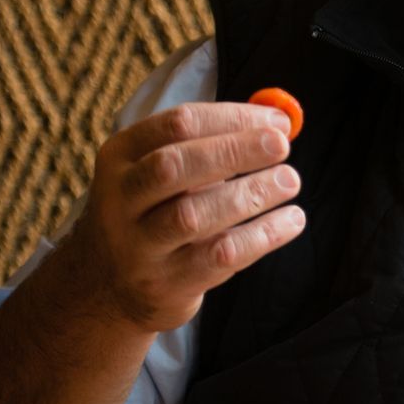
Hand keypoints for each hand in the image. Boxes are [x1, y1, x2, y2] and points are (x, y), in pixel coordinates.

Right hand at [57, 102, 304, 334]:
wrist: (112, 285)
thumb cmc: (156, 212)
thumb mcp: (163, 173)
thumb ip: (211, 146)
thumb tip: (278, 125)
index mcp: (120, 156)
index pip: (177, 124)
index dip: (233, 118)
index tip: (278, 122)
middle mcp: (120, 199)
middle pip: (175, 166)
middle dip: (234, 151)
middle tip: (281, 145)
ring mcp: (138, 246)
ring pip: (194, 215)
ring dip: (250, 194)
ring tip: (290, 181)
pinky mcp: (164, 284)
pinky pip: (219, 257)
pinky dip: (261, 236)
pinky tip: (291, 220)